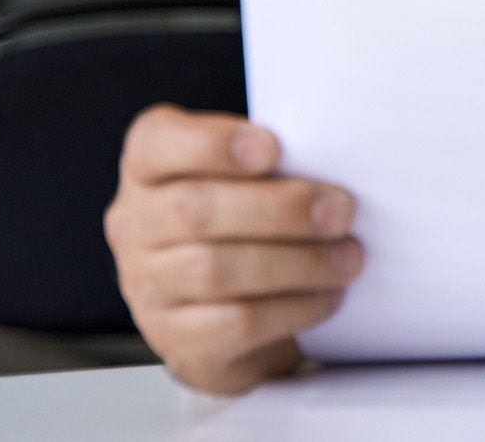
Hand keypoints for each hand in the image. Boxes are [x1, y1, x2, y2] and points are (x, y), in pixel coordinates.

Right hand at [104, 105, 361, 394]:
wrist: (235, 307)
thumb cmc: (250, 219)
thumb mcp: (250, 175)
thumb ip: (274, 159)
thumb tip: (333, 154)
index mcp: (149, 169)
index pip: (156, 144)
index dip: (211, 144)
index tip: (274, 148)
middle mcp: (137, 226)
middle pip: (193, 212)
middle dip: (280, 209)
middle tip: (341, 211)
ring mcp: (149, 288)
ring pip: (216, 271)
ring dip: (297, 262)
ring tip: (348, 257)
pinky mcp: (178, 340)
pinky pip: (234, 325)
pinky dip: (292, 308)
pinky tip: (328, 296)